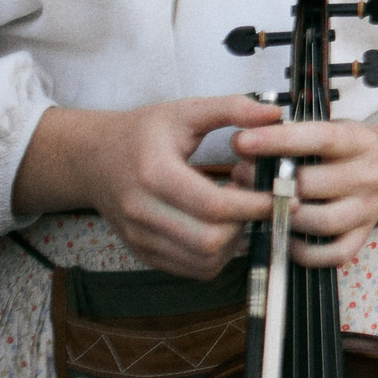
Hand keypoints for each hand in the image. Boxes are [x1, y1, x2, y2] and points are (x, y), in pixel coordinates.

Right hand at [16, 96, 282, 279]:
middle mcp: (142, 212)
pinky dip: (217, 254)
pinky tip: (220, 225)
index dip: (255, 205)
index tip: (284, 195)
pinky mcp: (144, 254)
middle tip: (259, 201)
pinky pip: (191, 269)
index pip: (214, 206)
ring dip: (235, 241)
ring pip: (204, 261)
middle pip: (209, 241)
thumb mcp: (185, 110)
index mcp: (154, 173)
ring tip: (238, 210)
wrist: (92, 159)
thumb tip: (275, 113)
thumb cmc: (142, 133)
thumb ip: (232, 108)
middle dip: (247, 224)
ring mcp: (140, 238)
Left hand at [231, 113, 377, 269]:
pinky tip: (284, 233)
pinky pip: (331, 255)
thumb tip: (242, 144)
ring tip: (260, 206)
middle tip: (241, 175)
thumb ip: (290, 135)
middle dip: (269, 183)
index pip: (319, 139)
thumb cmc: (338, 152)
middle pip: (313, 184)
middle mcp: (370, 176)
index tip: (241, 142)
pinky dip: (302, 250)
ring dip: (283, 217)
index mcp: (360, 141)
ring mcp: (368, 210)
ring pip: (321, 222)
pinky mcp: (362, 238)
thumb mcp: (326, 130)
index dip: (278, 141)